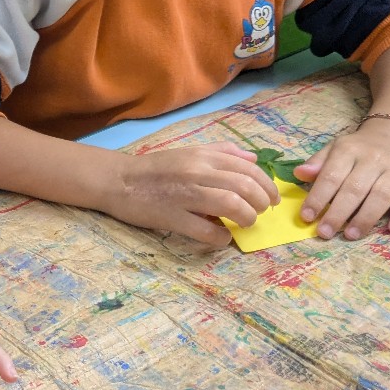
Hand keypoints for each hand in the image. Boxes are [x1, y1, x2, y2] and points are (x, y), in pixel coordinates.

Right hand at [104, 142, 279, 246]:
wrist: (119, 180)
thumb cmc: (155, 168)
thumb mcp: (189, 152)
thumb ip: (222, 153)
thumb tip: (254, 160)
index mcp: (203, 157)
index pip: (248, 170)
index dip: (267, 186)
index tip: (271, 199)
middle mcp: (197, 172)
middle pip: (245, 188)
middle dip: (261, 203)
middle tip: (260, 212)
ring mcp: (185, 195)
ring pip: (232, 206)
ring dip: (247, 218)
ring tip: (245, 223)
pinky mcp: (172, 217)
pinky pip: (206, 230)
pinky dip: (221, 237)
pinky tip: (222, 236)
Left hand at [294, 120, 389, 238]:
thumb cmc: (360, 148)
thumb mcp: (335, 148)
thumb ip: (318, 163)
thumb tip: (299, 174)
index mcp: (349, 150)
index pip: (331, 176)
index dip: (318, 198)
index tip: (307, 217)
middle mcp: (374, 159)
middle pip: (355, 189)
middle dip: (338, 213)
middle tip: (324, 232)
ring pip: (382, 196)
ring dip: (365, 218)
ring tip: (351, 235)